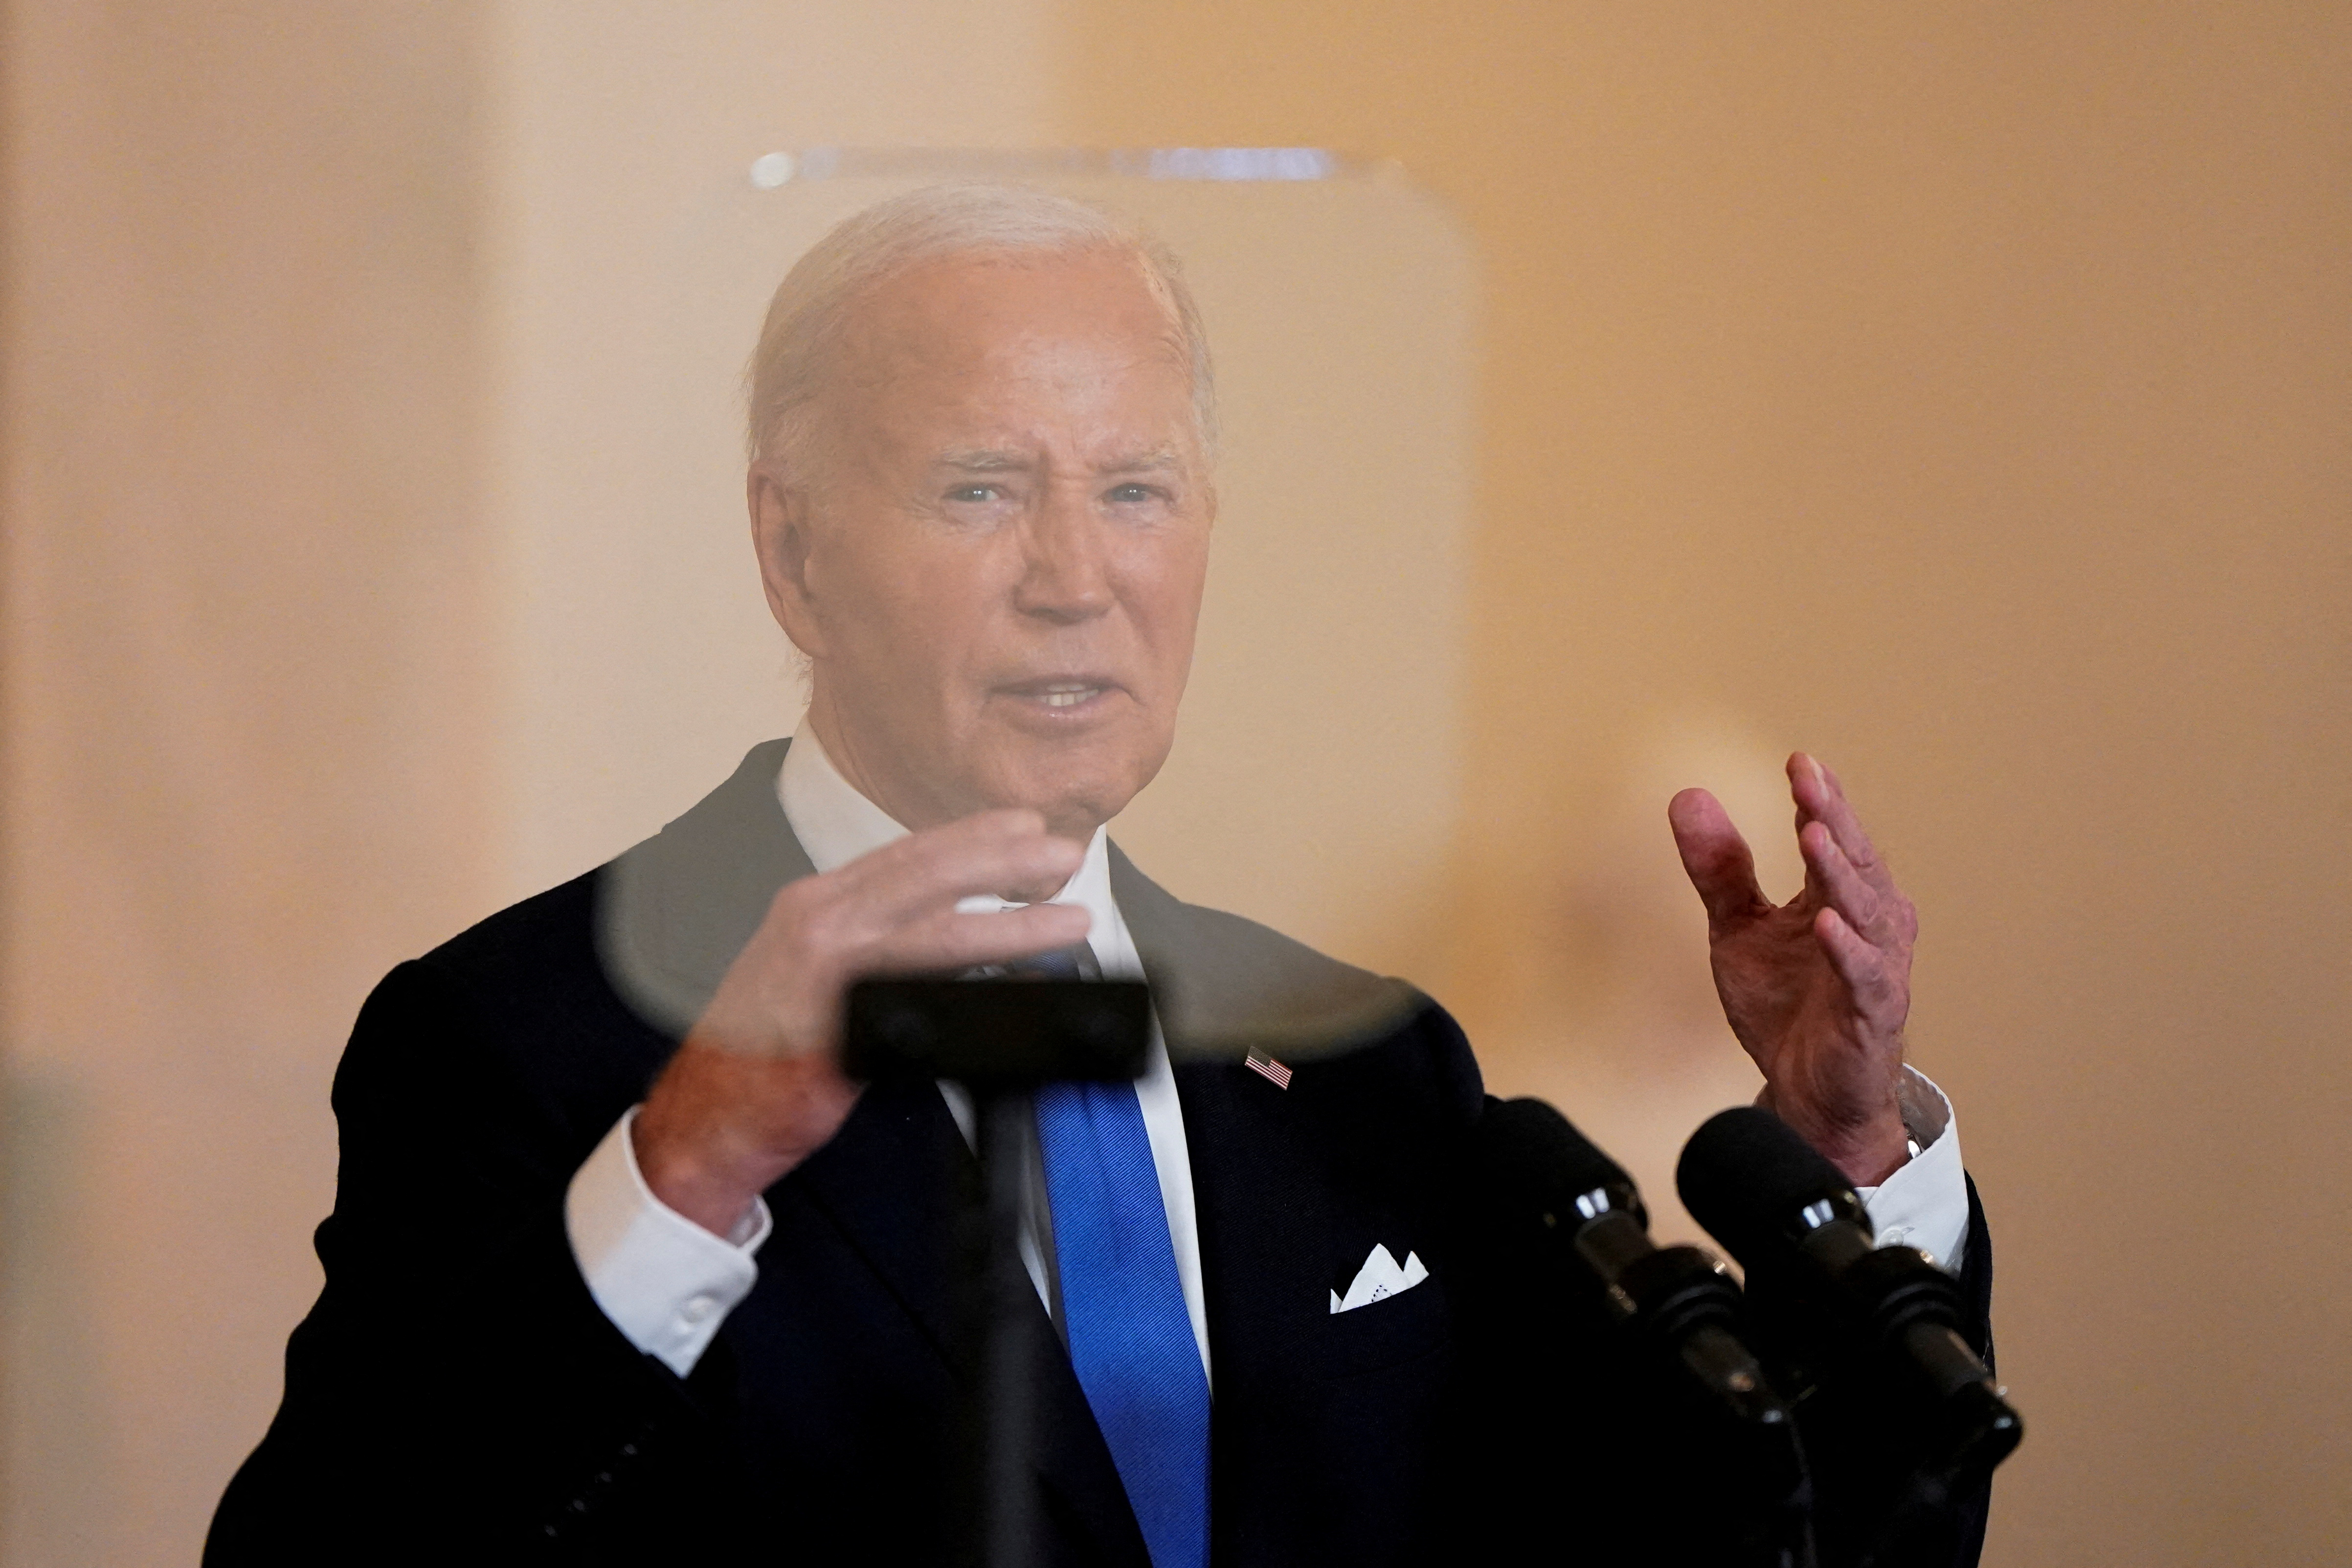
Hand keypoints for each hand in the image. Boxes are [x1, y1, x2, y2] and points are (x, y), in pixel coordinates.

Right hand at [633, 810, 1092, 1234]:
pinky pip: (917, 1012)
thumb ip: (878, 943)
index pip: (905, 856)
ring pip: (932, 938)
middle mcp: (817, 926)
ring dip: (1008, 928)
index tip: (1026, 824)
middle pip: (925, 878)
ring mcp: (824, 979)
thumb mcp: (818, 971)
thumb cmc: (765, 1045)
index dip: (972, 837)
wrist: (706, 1116)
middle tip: (1062, 856)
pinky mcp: (837, 1036)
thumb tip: (958, 933)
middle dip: (1002, 862)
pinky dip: (971, 1003)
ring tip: (1067, 922)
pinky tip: (1018, 1001)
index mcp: (815, 905)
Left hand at [1668, 754, 1916, 1184]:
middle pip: (1853, 861)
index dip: (1818, 798)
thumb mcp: (1738, 929)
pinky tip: (1826, 923)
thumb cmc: (1786, 1006)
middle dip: (1831, 817)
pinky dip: (1847, 950)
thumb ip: (1720, 869)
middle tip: (1807, 780)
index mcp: (1838, 897)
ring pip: (1865, 910)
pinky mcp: (1871, 1015)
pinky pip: (1865, 978)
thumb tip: (1687, 796)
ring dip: (1839, 871)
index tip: (1797, 761)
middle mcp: (1868, 924)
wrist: (1806, 1093)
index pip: (1831, 836)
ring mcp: (1875, 968)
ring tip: (1812, 835)